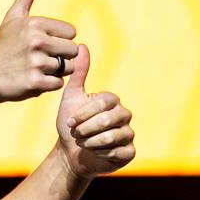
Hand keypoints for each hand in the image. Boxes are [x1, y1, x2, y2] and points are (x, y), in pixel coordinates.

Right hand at [0, 0, 79, 102]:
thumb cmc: (1, 46)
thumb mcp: (12, 17)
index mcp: (35, 24)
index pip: (71, 32)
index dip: (60, 40)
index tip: (43, 44)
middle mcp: (37, 41)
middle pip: (73, 51)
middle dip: (61, 56)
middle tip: (40, 59)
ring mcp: (36, 63)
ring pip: (67, 68)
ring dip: (55, 71)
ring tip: (36, 69)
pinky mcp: (35, 83)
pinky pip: (58, 84)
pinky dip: (48, 84)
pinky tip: (33, 80)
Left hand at [55, 44, 134, 178]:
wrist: (70, 152)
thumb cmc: (71, 124)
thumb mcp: (71, 98)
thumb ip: (78, 74)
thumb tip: (82, 45)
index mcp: (112, 101)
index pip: (102, 103)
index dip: (84, 114)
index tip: (70, 122)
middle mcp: (124, 115)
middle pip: (108, 120)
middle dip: (86, 129)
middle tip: (76, 134)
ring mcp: (128, 133)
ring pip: (112, 136)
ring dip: (90, 142)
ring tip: (82, 143)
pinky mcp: (129, 152)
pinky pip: (117, 152)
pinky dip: (100, 153)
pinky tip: (94, 153)